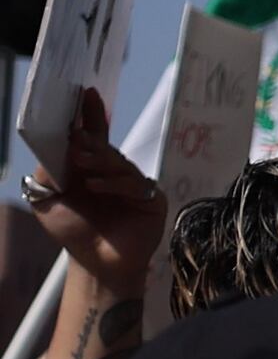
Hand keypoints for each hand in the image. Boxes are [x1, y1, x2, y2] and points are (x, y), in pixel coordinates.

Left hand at [20, 86, 162, 293]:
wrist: (98, 265)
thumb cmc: (73, 233)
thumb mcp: (47, 200)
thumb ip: (48, 172)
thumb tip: (57, 144)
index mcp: (89, 169)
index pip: (90, 137)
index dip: (89, 116)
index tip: (87, 93)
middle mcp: (112, 173)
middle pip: (105, 147)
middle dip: (92, 139)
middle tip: (78, 137)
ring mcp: (133, 186)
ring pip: (119, 163)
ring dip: (100, 160)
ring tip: (82, 161)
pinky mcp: (150, 199)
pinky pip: (134, 183)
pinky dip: (114, 182)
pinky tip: (96, 186)